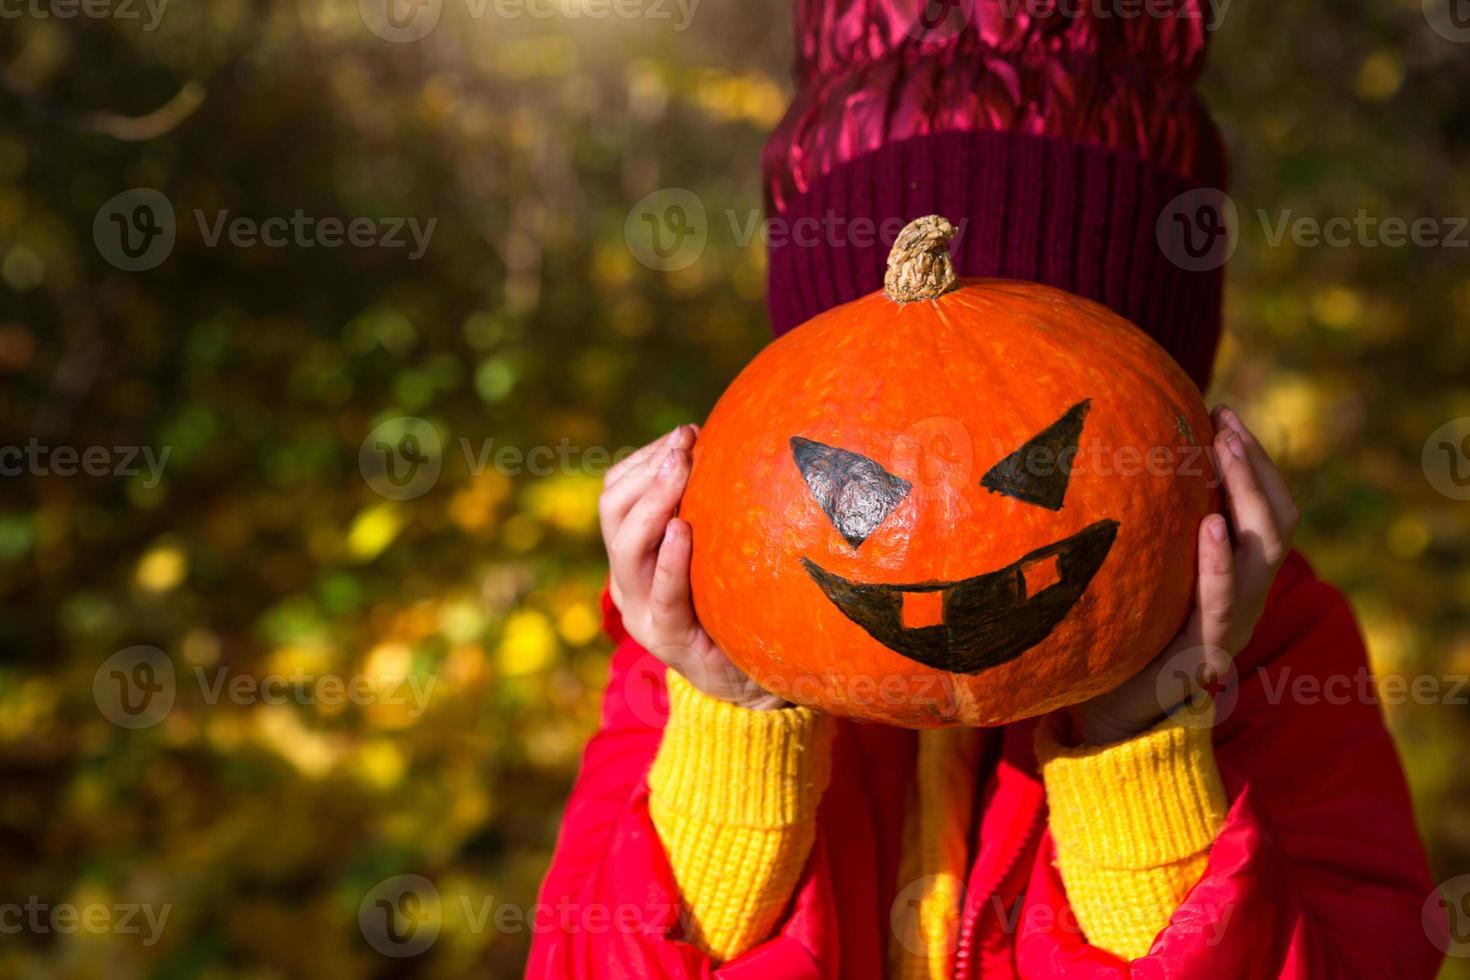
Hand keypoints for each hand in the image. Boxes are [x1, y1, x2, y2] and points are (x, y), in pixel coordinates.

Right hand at [600, 425, 787, 709]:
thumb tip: (733, 444)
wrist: (748, 684)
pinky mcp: (669, 638)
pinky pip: (664, 593)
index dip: (644, 459)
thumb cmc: (733, 606)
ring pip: (626, 547)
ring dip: (653, 500)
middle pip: (612, 512)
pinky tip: (682, 529)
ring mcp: (642, 612)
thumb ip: (709, 510)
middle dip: (647, 470)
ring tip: (682, 468)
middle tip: (684, 444)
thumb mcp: (714, 554)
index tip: (685, 434)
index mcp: (631, 557)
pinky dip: (669, 558)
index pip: (615, 494)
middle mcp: (626, 582)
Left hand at [1066, 405, 1299, 744]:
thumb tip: (1115, 468)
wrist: (1108, 718)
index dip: (1251, 460)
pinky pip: (1223, 601)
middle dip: (1255, 464)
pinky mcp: (1203, 651)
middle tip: (1226, 422)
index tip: (1220, 413)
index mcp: (1234, 576)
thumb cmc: (1121, 640)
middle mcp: (1245, 597)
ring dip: (1247, 493)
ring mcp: (1231, 624)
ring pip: (1262, 550)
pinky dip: (1220, 562)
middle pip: (1276, 518)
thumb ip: (1147, 534)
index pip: (1264, 507)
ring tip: (1225, 449)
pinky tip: (1207, 525)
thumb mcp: (1142, 576)